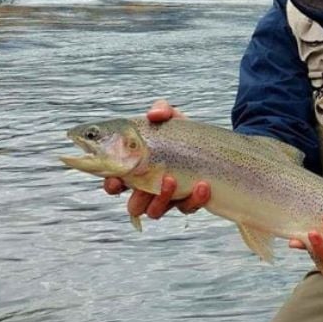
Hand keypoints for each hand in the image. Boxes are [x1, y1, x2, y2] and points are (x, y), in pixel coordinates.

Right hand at [102, 99, 202, 219]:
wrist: (211, 144)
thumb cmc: (181, 132)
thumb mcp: (172, 117)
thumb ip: (161, 109)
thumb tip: (154, 115)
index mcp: (136, 168)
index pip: (115, 182)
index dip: (111, 184)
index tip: (116, 180)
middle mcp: (148, 187)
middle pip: (133, 205)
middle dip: (137, 197)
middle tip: (145, 184)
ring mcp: (167, 198)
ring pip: (155, 211)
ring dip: (161, 199)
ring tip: (172, 179)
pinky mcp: (188, 202)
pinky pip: (187, 208)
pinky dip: (194, 199)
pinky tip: (202, 185)